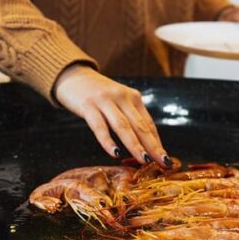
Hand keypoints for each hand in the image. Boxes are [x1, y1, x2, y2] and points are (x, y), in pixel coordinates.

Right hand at [54, 64, 171, 167]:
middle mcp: (122, 97)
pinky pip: (99, 126)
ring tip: (144, 160)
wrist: (72, 76)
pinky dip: (108, 141)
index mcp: (133, 98)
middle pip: (140, 126)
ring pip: (123, 127)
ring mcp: (105, 101)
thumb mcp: (118, 103)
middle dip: (153, 147)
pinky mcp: (88, 105)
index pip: (148, 124)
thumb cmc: (97, 95)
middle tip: (163, 163)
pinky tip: (115, 153)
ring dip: (135, 145)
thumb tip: (145, 147)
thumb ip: (130, 120)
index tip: (166, 161)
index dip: (157, 144)